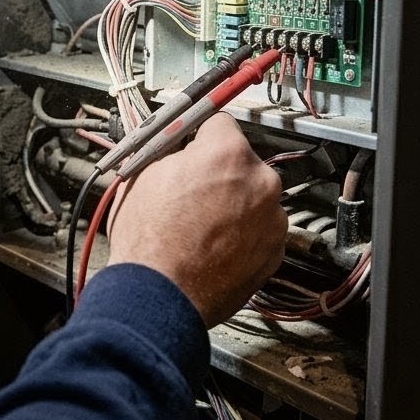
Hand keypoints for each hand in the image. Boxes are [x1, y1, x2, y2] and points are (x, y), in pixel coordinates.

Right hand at [104, 113, 286, 326]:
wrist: (159, 296)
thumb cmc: (148, 241)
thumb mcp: (144, 175)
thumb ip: (169, 150)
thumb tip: (174, 140)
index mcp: (227, 153)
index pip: (220, 123)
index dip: (200, 136)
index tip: (194, 144)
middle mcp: (260, 180)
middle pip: (241, 161)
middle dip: (219, 172)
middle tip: (191, 192)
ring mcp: (273, 218)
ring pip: (253, 197)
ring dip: (234, 204)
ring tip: (200, 226)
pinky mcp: (275, 251)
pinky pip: (261, 229)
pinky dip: (243, 234)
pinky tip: (214, 245)